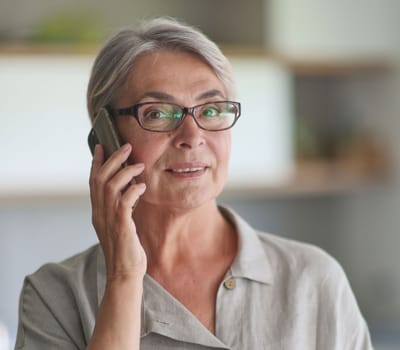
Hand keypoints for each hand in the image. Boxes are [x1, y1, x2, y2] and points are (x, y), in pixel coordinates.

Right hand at [89, 143, 146, 280]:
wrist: (125, 274)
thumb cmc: (125, 250)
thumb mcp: (119, 225)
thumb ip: (119, 208)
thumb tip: (128, 190)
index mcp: (98, 212)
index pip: (93, 182)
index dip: (96, 163)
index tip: (101, 147)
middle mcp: (100, 213)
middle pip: (100, 179)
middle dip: (113, 160)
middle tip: (126, 147)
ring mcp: (109, 220)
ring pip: (110, 187)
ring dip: (125, 172)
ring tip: (139, 165)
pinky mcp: (121, 227)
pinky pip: (124, 202)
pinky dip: (133, 191)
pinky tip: (142, 186)